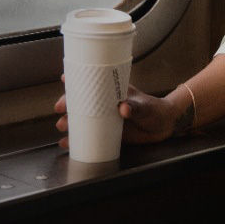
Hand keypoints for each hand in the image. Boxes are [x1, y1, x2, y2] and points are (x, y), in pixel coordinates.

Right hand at [54, 79, 193, 148]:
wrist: (164, 126)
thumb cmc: (155, 109)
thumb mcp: (144, 107)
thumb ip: (134, 107)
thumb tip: (123, 109)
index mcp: (114, 91)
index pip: (93, 82)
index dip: (78, 80)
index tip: (65, 79)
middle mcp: (105, 104)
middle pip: (82, 102)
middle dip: (68, 105)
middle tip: (60, 110)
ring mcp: (105, 119)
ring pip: (82, 120)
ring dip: (69, 123)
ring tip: (62, 128)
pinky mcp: (107, 134)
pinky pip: (89, 136)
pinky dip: (77, 140)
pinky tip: (67, 144)